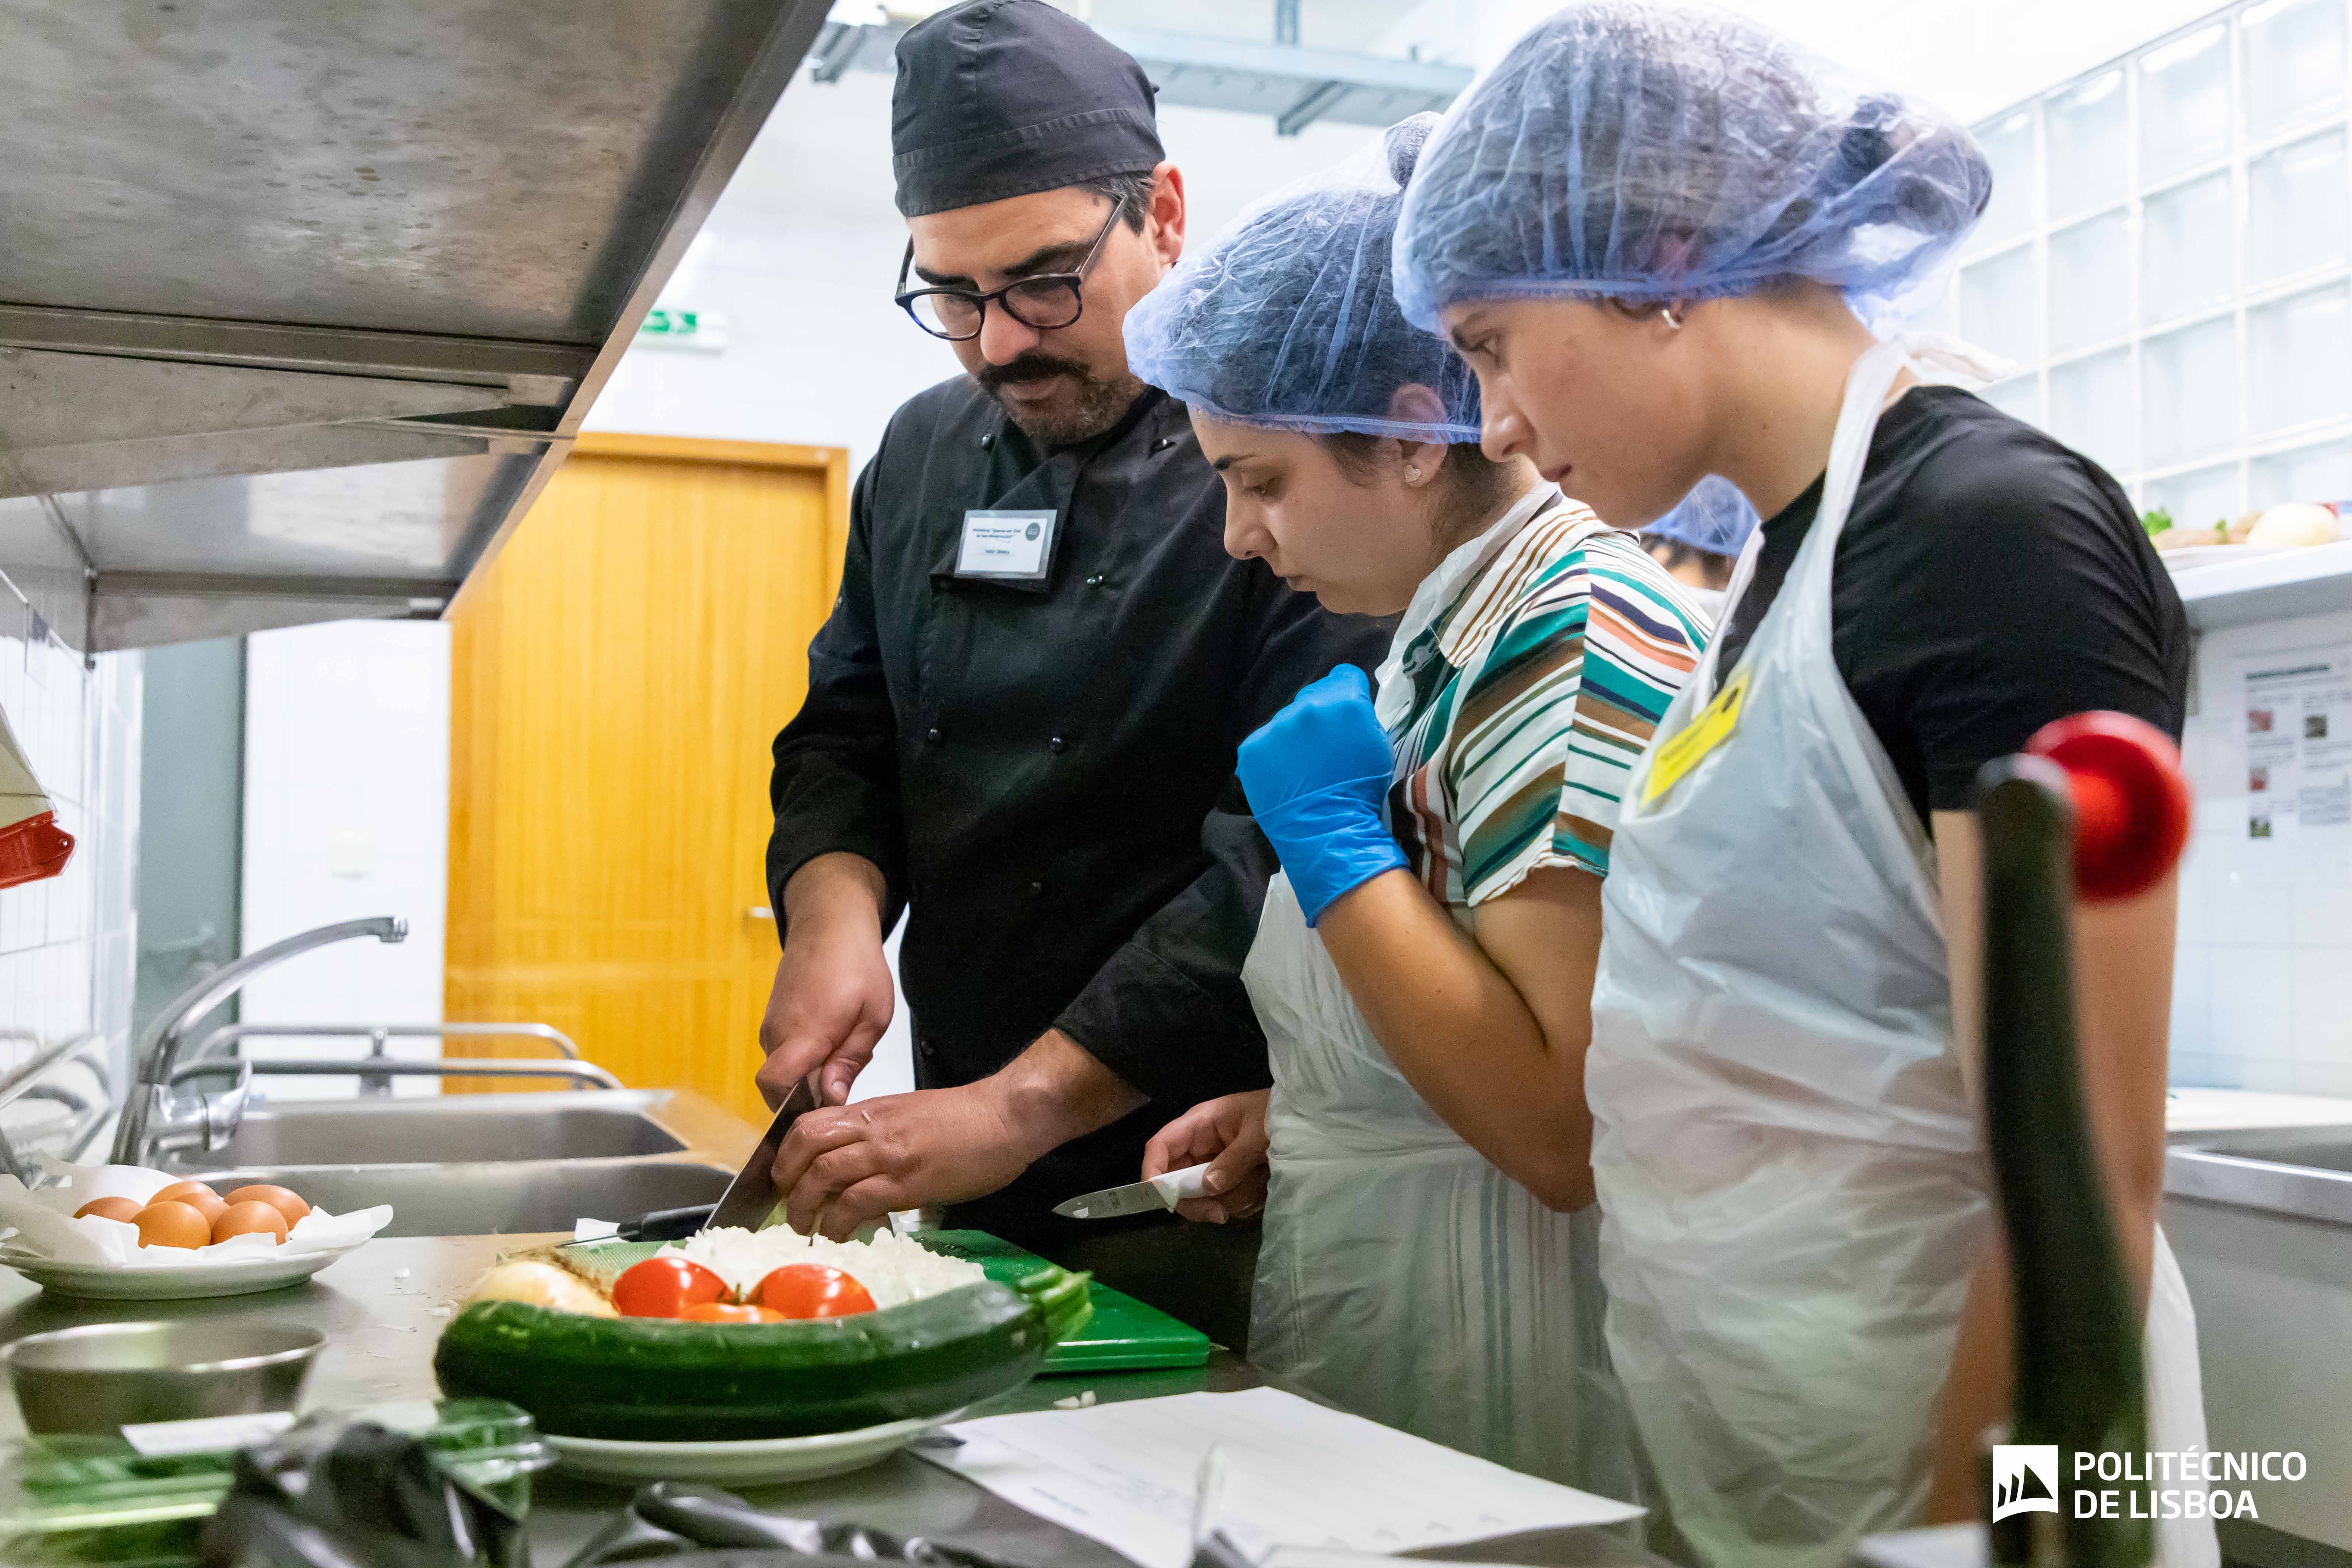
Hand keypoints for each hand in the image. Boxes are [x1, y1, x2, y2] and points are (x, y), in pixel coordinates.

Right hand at [757, 857, 892, 1107]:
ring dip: (813, 1072)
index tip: (824, 1107)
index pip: (774, 1084)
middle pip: (784, 1086)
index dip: (793, 1108)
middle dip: (814, 1093)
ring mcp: (771, 1027)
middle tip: (849, 1072)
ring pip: (787, 1070)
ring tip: (845, 1046)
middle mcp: (777, 1034)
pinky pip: (786, 1053)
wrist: (828, 923)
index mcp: (804, 1033)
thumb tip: (830, 1100)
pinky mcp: (772, 1021)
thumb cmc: (857, 965)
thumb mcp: (873, 1017)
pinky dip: (807, 1056)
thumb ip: (849, 1062)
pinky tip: (834, 1037)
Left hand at [772, 1081, 1040, 1239]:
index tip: (788, 1178)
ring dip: (806, 1206)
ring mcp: (889, 1154)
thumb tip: (855, 1166)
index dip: (788, 1153)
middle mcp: (873, 1129)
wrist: (1006, 1116)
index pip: (810, 1124)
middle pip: (806, 1146)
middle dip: (787, 1179)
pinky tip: (839, 1234)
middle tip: (791, 1207)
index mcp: (873, 1111)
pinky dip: (838, 1221)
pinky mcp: (907, 1182)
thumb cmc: (967, 1119)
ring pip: (823, 1174)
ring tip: (807, 1228)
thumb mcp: (911, 1115)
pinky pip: (856, 1201)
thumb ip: (879, 1133)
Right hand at [1143, 1090, 1269, 1222]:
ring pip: (1204, 1198)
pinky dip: (1245, 1203)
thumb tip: (1208, 1187)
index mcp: (1199, 1125)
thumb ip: (1234, 1160)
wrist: (1305, 1123)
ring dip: (1232, 1199)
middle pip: (1176, 1183)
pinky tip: (1264, 1188)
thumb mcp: (1259, 1133)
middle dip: (1197, 1201)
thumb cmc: (1278, 1115)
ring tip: (1260, 1182)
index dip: (1153, 1172)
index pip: (1160, 1147)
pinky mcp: (1229, 1181)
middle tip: (1221, 1214)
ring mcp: (1214, 1166)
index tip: (1161, 1198)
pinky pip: (1226, 1204)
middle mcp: (1200, 1147)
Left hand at [1236, 664, 1405, 924]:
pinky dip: (1273, 757)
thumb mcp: (1377, 745)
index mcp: (1343, 702)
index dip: (1348, 693)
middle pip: (1313, 697)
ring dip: (1294, 737)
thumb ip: (1360, 715)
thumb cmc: (1362, 790)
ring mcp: (1275, 728)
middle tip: (1324, 748)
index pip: (1344, 677)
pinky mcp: (1251, 749)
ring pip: (1286, 721)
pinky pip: (1264, 743)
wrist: (1328, 830)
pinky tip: (1284, 777)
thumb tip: (1347, 702)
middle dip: (1319, 716)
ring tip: (1303, 768)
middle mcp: (1306, 707)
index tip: (1346, 715)